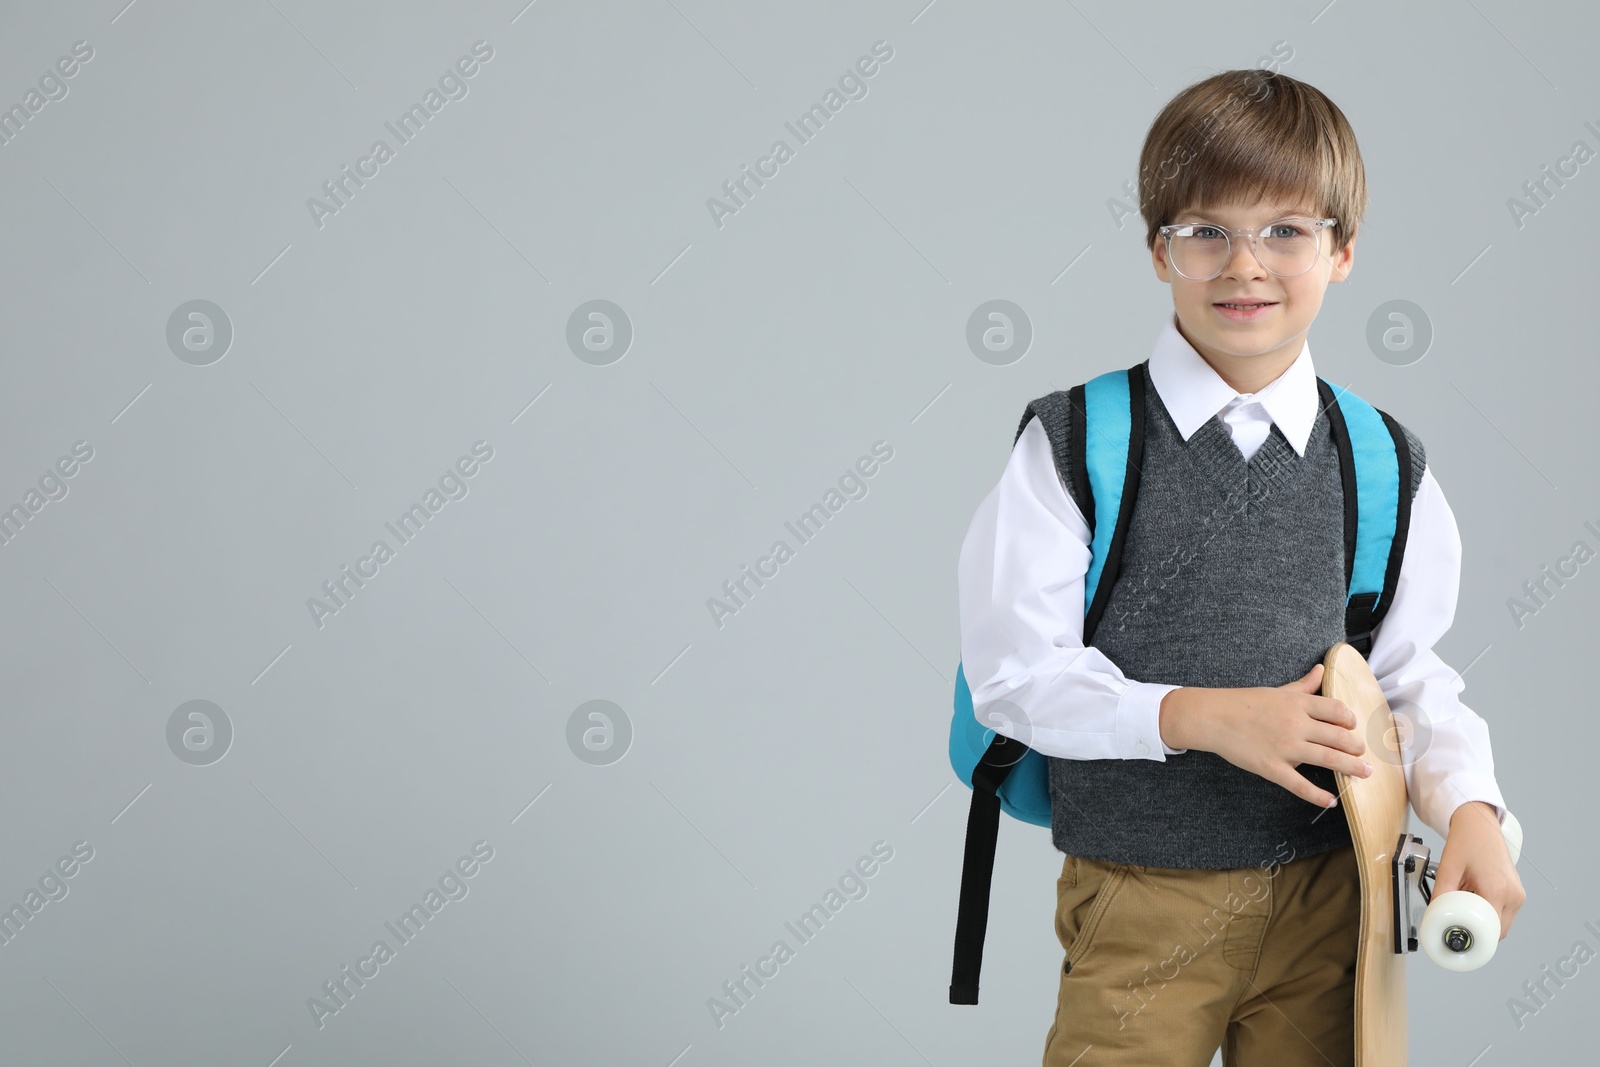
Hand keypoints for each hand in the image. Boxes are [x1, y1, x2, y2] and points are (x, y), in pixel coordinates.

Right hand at [1160, 662, 1370, 808]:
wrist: (1212, 717)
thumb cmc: (1243, 702)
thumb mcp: (1278, 690)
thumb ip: (1304, 684)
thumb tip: (1322, 670)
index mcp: (1298, 704)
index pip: (1338, 711)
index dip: (1351, 721)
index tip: (1354, 728)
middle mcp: (1296, 725)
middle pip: (1340, 737)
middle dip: (1357, 748)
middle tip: (1364, 756)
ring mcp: (1285, 747)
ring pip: (1329, 759)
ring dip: (1351, 768)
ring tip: (1364, 774)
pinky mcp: (1272, 767)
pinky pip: (1300, 785)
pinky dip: (1318, 795)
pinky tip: (1331, 800)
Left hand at [1434, 800, 1525, 939]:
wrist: (1480, 824)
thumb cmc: (1467, 841)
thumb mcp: (1447, 868)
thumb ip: (1440, 894)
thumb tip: (1433, 915)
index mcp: (1498, 890)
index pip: (1491, 930)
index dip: (1475, 936)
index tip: (1460, 937)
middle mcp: (1513, 895)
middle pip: (1497, 931)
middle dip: (1477, 930)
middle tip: (1457, 919)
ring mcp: (1518, 894)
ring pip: (1502, 923)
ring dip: (1484, 921)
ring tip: (1466, 903)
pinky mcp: (1517, 892)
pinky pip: (1504, 913)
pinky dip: (1489, 912)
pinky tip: (1474, 899)